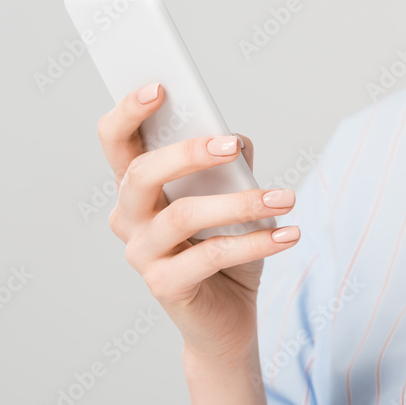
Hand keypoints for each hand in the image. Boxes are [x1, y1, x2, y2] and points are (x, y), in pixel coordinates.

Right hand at [97, 83, 299, 361]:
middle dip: (188, 153)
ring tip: (285, 197)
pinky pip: (211, 255)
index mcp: (137, 187)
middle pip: (141, 173)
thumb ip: (228, 165)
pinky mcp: (164, 285)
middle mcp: (128, 218)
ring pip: (183, 215)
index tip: (160, 86)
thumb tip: (236, 139)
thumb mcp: (231, 198)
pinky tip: (289, 234)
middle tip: (232, 145)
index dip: (129, 112)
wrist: (227, 318)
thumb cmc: (226, 250)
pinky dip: (256, 243)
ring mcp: (141, 254)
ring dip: (241, 203)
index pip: (116, 141)